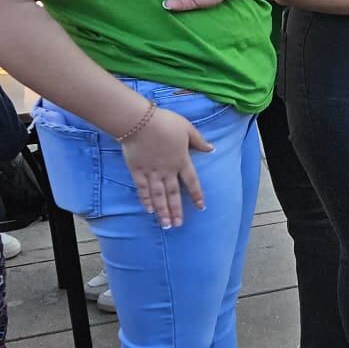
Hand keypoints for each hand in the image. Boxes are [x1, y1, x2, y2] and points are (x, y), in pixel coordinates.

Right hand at [119, 104, 212, 229]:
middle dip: (176, 210)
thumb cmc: (165, 122)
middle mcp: (167, 170)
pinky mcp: (137, 170)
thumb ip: (198, 141)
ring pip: (158, 195)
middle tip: (178, 225)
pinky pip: (141, 188)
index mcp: (181, 161)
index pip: (192, 181)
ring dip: (162, 210)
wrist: (139, 122)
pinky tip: (148, 210)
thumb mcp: (188, 129)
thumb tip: (211, 148)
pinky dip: (145, 199)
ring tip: (165, 224)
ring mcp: (151, 172)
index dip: (197, 195)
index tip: (201, 207)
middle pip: (173, 194)